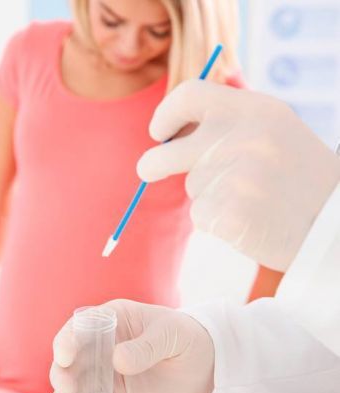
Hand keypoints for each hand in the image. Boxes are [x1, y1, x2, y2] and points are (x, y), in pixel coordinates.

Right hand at [50, 299, 214, 392]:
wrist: (209, 369)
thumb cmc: (190, 338)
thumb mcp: (172, 335)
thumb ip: (146, 346)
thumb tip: (117, 361)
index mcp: (113, 320)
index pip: (80, 327)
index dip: (67, 340)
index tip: (64, 356)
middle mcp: (104, 346)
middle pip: (70, 360)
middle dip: (61, 375)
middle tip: (67, 390)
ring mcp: (108, 373)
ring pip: (77, 388)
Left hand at [137, 80, 339, 270]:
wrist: (333, 222)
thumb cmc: (296, 176)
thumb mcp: (272, 130)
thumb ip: (226, 123)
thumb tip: (169, 132)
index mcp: (253, 109)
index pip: (188, 95)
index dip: (165, 113)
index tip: (158, 131)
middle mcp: (241, 138)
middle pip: (167, 151)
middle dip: (151, 163)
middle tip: (147, 169)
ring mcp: (235, 177)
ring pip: (193, 186)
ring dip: (209, 194)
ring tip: (250, 198)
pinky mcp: (229, 214)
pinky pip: (201, 215)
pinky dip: (216, 219)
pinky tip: (248, 219)